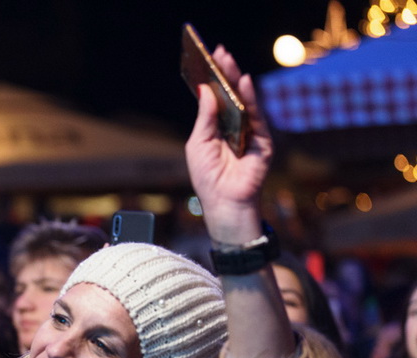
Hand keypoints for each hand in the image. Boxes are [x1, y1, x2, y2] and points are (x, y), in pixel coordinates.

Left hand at [184, 45, 272, 245]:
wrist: (225, 201)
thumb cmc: (207, 177)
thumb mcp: (199, 143)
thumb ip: (205, 117)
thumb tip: (206, 89)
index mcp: (216, 128)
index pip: (216, 98)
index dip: (213, 79)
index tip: (209, 59)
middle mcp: (234, 127)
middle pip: (231, 95)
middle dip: (226, 74)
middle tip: (220, 53)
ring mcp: (249, 132)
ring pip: (245, 100)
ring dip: (237, 80)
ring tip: (229, 62)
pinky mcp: (262, 139)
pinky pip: (257, 114)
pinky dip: (252, 98)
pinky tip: (244, 83)